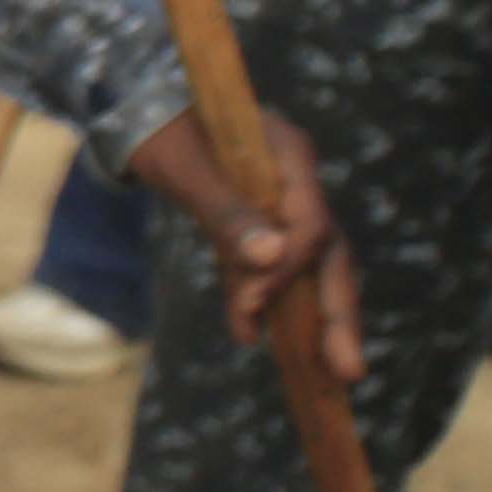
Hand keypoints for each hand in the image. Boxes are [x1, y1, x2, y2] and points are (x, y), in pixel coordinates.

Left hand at [126, 102, 359, 373]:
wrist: (142, 114)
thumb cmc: (159, 132)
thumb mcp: (181, 168)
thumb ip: (224, 211)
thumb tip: (270, 259)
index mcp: (288, 155)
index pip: (310, 225)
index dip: (287, 269)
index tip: (249, 302)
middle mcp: (297, 181)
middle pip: (329, 254)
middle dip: (338, 314)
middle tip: (349, 373)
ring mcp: (285, 204)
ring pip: (312, 268)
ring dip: (317, 321)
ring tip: (329, 377)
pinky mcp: (265, 224)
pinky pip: (273, 269)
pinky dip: (265, 301)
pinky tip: (250, 335)